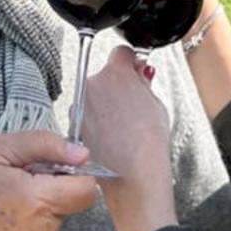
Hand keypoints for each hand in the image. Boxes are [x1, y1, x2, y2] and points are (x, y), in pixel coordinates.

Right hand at [0, 130, 98, 230]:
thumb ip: (45, 145)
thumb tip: (82, 153)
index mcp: (36, 202)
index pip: (87, 190)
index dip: (75, 173)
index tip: (52, 166)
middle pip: (71, 203)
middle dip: (52, 187)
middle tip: (15, 180)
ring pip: (57, 219)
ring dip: (40, 206)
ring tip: (4, 200)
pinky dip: (30, 224)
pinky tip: (1, 218)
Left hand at [81, 47, 176, 230]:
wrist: (132, 177)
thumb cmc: (148, 144)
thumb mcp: (156, 105)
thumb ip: (143, 83)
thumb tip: (139, 72)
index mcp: (116, 73)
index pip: (121, 53)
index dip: (131, 63)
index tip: (136, 71)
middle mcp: (93, 84)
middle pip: (105, 75)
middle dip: (117, 86)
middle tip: (132, 106)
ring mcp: (80, 105)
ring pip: (94, 96)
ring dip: (104, 105)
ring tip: (122, 126)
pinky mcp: (74, 124)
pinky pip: (87, 115)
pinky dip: (96, 121)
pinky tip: (111, 137)